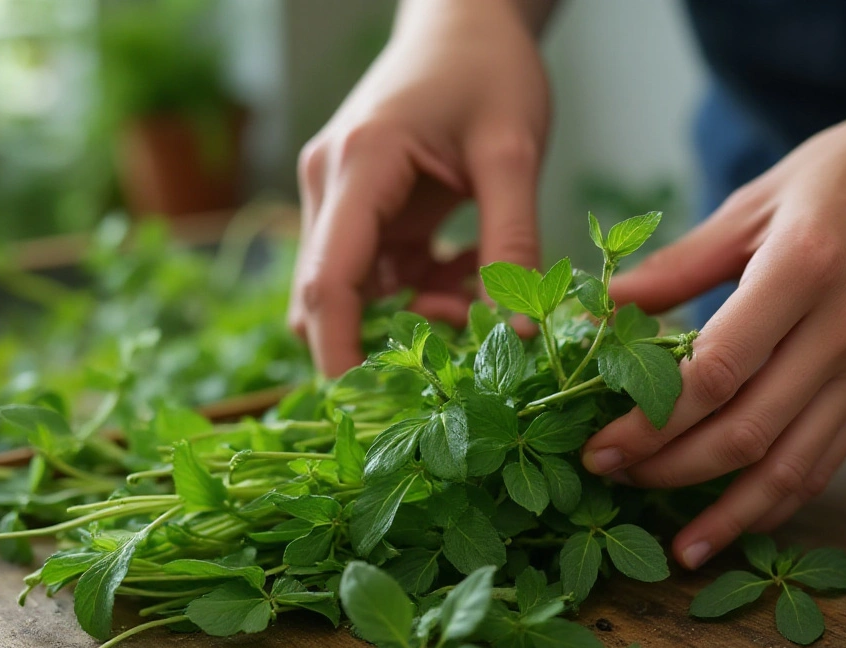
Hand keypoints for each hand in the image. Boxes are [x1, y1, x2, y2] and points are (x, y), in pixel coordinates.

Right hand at [290, 0, 550, 375]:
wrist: (465, 18)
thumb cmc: (488, 70)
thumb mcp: (513, 155)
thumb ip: (513, 245)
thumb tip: (518, 335)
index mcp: (359, 166)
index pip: (327, 281)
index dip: (339, 354)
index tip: (369, 410)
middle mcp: (331, 185)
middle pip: (328, 296)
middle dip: (385, 341)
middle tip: (459, 358)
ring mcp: (340, 197)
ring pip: (358, 290)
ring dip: (416, 314)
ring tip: (482, 299)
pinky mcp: (361, 206)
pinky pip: (382, 273)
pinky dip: (425, 290)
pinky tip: (472, 272)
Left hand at [581, 106, 845, 569]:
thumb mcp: (757, 200)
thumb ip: (679, 264)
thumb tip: (603, 308)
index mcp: (803, 269)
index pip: (716, 371)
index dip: (651, 421)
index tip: (600, 444)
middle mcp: (845, 330)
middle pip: (746, 431)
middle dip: (669, 468)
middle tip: (609, 477)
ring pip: (791, 467)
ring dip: (726, 512)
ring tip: (675, 544)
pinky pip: (827, 462)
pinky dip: (779, 501)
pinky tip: (737, 521)